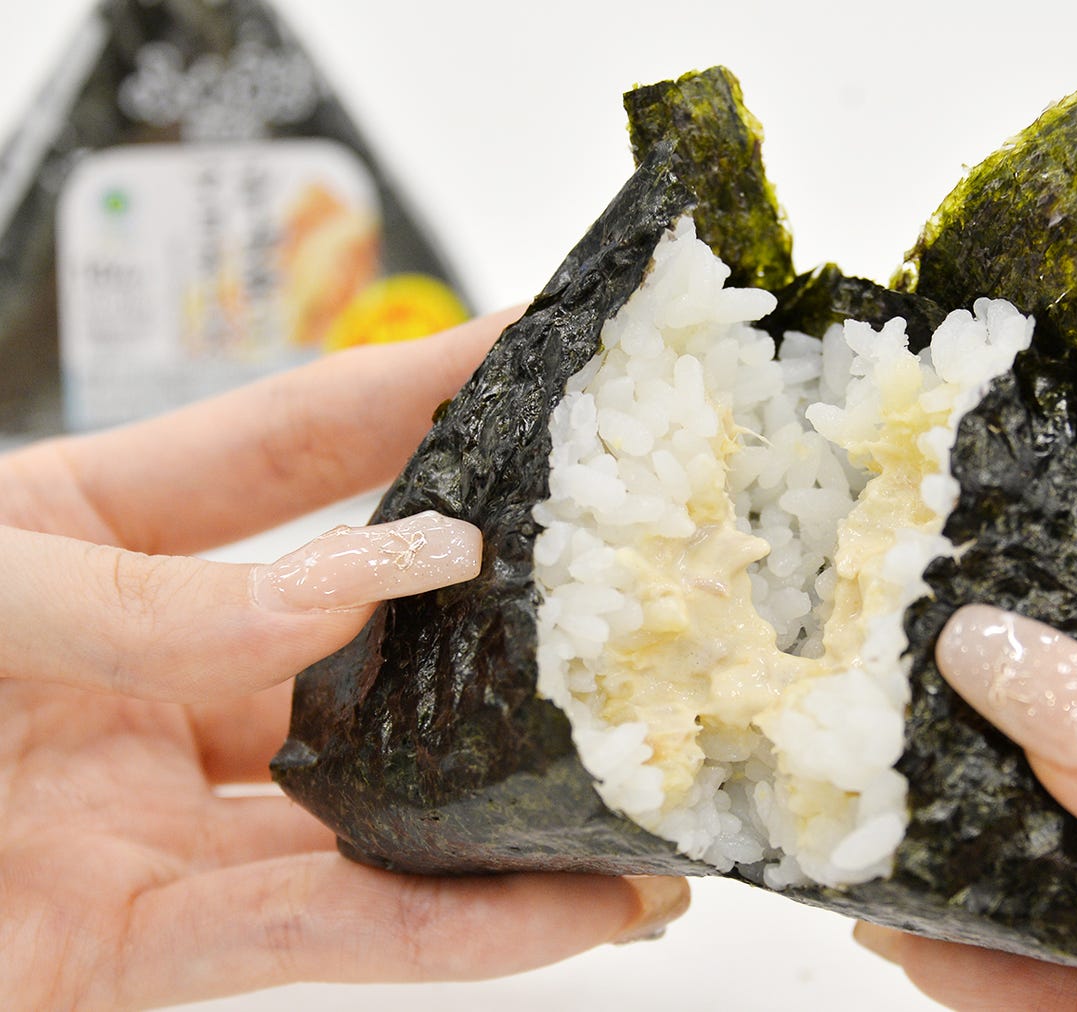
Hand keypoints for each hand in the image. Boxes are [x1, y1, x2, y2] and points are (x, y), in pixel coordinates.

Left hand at [0, 310, 687, 1009]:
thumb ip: (170, 593)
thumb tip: (380, 583)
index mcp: (83, 541)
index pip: (293, 448)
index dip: (417, 396)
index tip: (534, 354)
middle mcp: (142, 678)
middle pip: (358, 643)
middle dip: (496, 626)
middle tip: (626, 594)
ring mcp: (146, 818)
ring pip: (368, 813)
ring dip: (512, 816)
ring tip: (642, 799)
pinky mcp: (135, 952)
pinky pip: (325, 938)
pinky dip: (459, 932)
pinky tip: (574, 911)